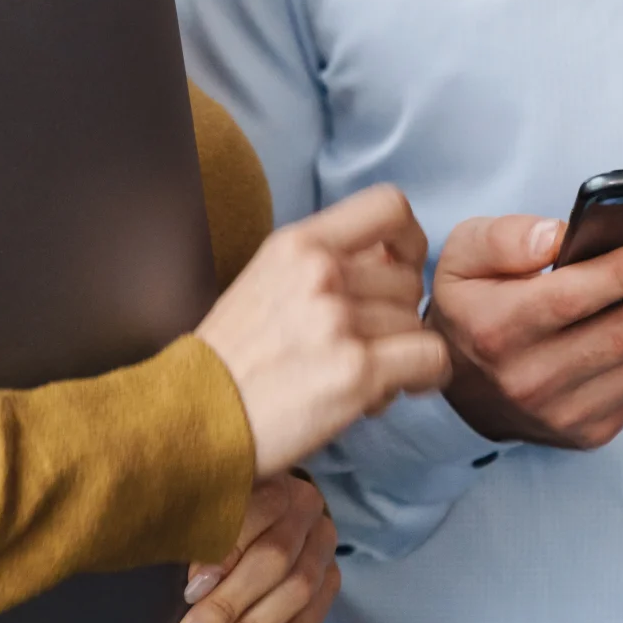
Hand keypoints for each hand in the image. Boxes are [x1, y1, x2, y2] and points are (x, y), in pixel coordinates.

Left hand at [169, 474, 339, 622]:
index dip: (224, 555)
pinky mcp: (329, 587)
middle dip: (228, 610)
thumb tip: (158, 566)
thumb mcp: (199, 507)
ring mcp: (323, 550)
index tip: (188, 591)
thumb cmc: (211, 514)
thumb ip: (189, 527)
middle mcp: (307, 510)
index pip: (258, 513)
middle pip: (276, 562)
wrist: (257, 515)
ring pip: (295, 599)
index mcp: (274, 478)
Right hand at [197, 185, 451, 477]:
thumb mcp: (266, 281)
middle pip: (408, 280)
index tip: (399, 269)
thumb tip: (388, 262)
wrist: (192, 415)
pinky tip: (393, 390)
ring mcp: (340, 321)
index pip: (389, 207)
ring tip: (361, 376)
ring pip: (417, 324)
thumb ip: (322, 263)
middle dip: (396, 316)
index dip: (408, 239)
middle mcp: (321, 272)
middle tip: (365, 347)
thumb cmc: (230, 358)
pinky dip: (425, 377)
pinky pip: (430, 359)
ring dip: (401, 354)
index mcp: (298, 244)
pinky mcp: (357, 371)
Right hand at [428, 214, 622, 450]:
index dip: (621, 275)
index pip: (567, 300)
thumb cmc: (474, 307)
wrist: (464, 392)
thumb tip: (558, 235)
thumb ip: (504, 239)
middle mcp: (531, 378)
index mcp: (497, 328)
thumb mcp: (462, 257)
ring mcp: (566, 411)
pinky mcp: (594, 429)